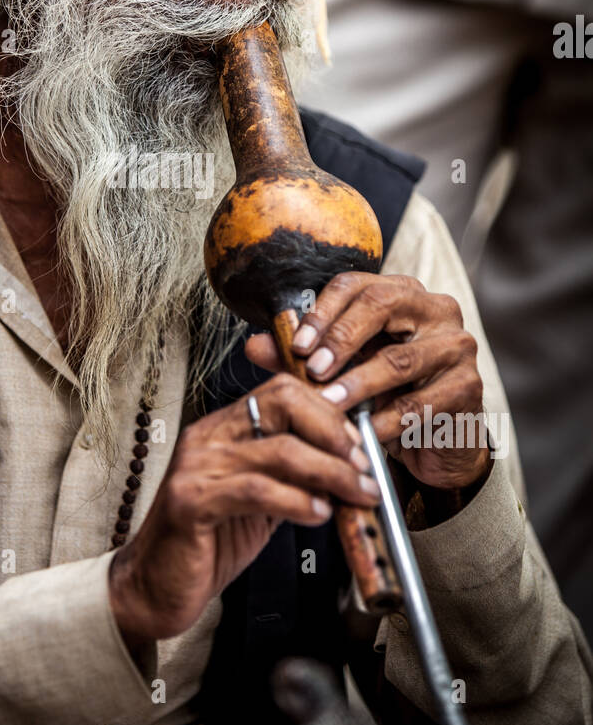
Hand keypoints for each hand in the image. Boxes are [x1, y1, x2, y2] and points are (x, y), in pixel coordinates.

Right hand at [108, 373, 380, 650]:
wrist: (153, 588)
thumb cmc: (206, 544)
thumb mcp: (258, 501)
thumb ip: (293, 477)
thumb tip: (347, 467)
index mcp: (223, 429)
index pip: (282, 390)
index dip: (329, 414)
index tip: (359, 447)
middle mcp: (208, 437)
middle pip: (283, 403)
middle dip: (334, 434)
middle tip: (363, 468)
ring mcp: (197, 466)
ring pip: (281, 450)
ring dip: (332, 474)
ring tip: (356, 496)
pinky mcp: (192, 501)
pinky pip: (258, 491)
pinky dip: (299, 501)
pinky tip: (319, 515)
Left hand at [247, 272, 488, 491]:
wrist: (436, 440)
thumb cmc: (387, 395)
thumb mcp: (344, 371)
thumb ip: (303, 357)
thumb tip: (255, 346)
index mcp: (401, 293)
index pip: (356, 284)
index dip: (322, 311)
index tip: (296, 344)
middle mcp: (435, 309)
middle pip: (382, 305)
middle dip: (341, 338)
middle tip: (311, 368)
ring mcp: (457, 346)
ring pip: (400, 359)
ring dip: (358, 384)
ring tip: (328, 403)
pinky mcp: (469, 386)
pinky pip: (422, 403)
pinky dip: (389, 420)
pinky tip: (365, 432)